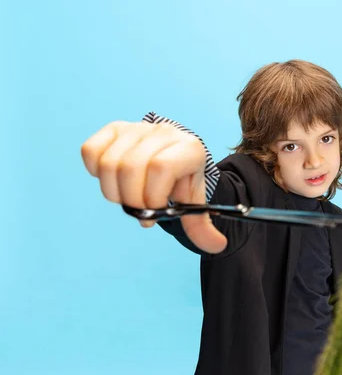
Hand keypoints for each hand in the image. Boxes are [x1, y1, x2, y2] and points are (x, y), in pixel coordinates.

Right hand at [81, 120, 226, 253]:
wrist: (174, 158)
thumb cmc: (183, 182)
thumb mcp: (194, 203)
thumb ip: (202, 227)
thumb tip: (218, 246)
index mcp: (189, 148)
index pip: (161, 167)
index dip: (153, 195)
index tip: (156, 211)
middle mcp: (163, 132)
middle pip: (131, 167)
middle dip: (132, 199)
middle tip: (140, 211)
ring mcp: (137, 128)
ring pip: (109, 162)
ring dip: (113, 192)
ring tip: (128, 199)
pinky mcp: (114, 129)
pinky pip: (91, 151)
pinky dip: (96, 173)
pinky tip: (114, 181)